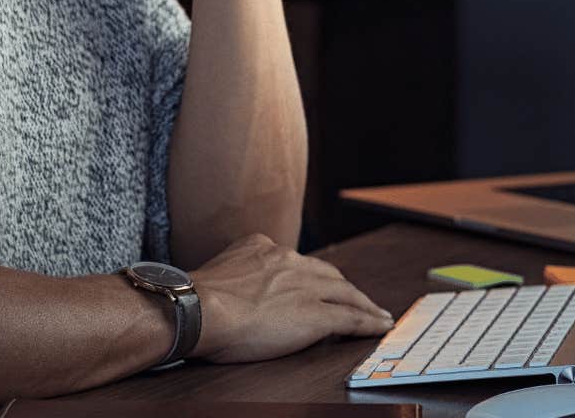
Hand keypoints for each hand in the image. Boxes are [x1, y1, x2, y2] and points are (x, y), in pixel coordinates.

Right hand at [185, 232, 393, 363]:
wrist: (199, 309)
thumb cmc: (195, 302)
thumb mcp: (217, 274)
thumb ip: (233, 275)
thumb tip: (231, 294)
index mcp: (261, 248)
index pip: (297, 262)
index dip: (312, 277)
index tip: (318, 285)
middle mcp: (288, 260)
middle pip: (327, 274)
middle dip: (343, 288)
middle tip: (357, 300)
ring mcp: (305, 287)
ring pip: (346, 293)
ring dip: (364, 304)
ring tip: (377, 314)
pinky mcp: (316, 314)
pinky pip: (351, 317)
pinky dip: (369, 321)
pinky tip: (379, 326)